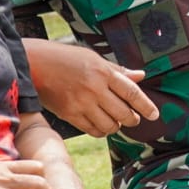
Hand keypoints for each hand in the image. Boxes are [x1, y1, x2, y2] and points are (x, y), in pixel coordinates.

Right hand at [29, 41, 157, 136]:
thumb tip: (140, 76)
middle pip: (123, 112)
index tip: (155, 115)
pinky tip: (101, 125)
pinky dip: (101, 131)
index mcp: (103, 71)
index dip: (146, 106)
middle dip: (132, 119)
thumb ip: (117, 70)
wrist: (34, 64)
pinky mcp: (69, 114)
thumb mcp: (93, 58)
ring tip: (116, 121)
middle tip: (133, 119)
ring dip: (116, 126)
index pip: (132, 92)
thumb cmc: (65, 58)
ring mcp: (81, 103)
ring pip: (109, 125)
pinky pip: (92, 130)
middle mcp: (94, 88)